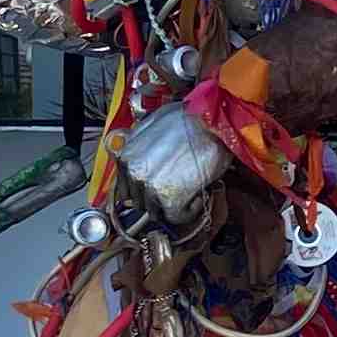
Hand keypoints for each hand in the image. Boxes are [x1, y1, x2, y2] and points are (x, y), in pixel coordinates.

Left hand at [114, 100, 229, 224]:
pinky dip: (188, 211)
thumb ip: (141, 145)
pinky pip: (176, 217)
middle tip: (178, 188)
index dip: (146, 190)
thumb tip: (144, 157)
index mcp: (127, 157)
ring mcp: (150, 187)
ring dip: (173, 205)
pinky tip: (197, 196)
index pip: (127, 189)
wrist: (210, 122)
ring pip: (156, 212)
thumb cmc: (188, 119)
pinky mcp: (170, 199)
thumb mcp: (151, 125)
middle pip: (141, 202)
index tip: (160, 188)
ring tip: (189, 190)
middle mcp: (134, 173)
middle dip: (158, 198)